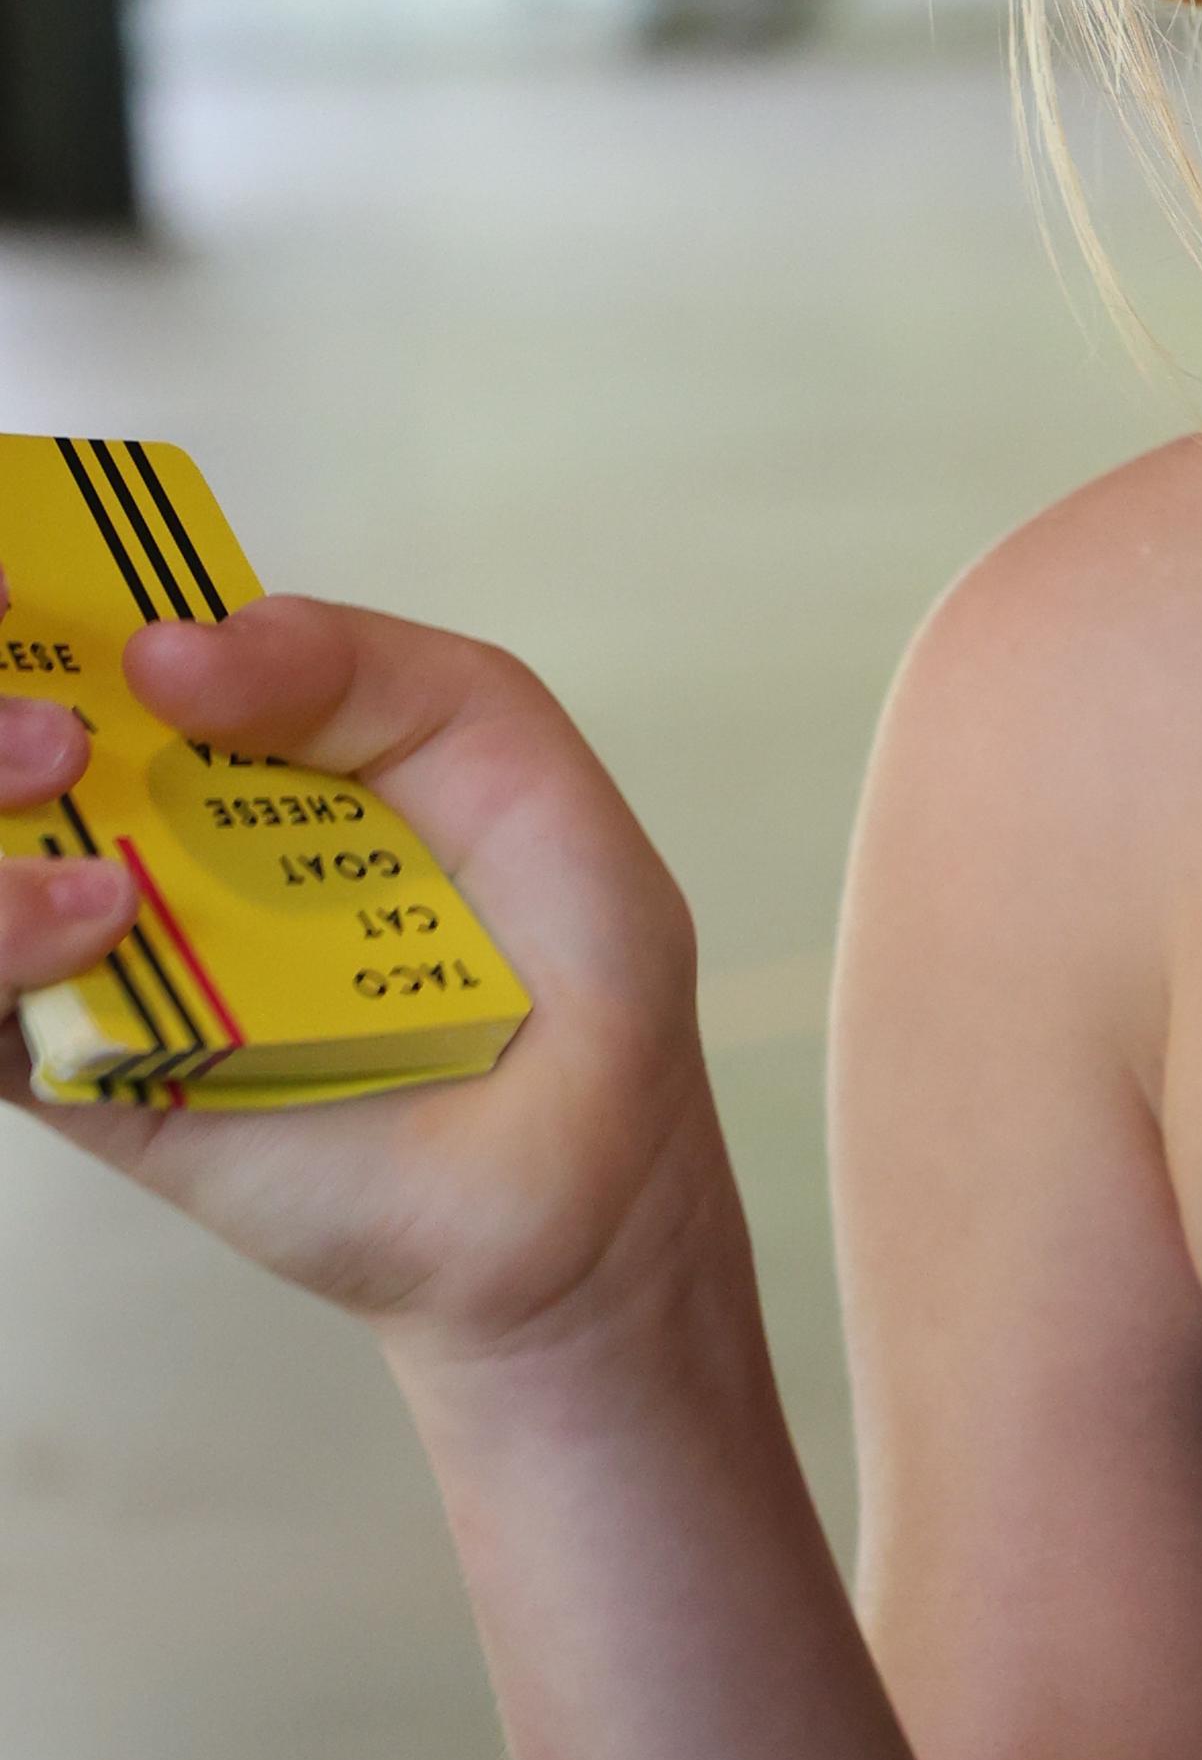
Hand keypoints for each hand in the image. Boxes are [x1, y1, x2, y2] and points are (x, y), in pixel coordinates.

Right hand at [0, 588, 716, 1357]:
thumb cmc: (564, 955)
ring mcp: (99, 958)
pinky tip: (91, 928)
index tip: (19, 586)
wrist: (588, 1173)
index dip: (25, 606)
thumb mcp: (501, 749)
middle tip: (58, 734)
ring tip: (90, 844)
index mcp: (212, 737)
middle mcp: (133, 834)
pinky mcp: (89, 1083)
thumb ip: (360, 664)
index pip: (61, 642)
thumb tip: (167, 651)